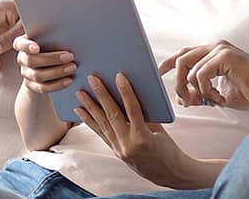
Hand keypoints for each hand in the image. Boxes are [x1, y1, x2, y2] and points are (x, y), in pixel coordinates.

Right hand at [13, 35, 75, 93]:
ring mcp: (26, 73)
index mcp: (24, 44)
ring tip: (73, 68)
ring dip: (57, 72)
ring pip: (38, 75)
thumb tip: (71, 37)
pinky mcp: (32, 86)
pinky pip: (43, 87)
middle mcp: (22, 58)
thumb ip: (56, 37)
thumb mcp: (52, 40)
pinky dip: (57, 84)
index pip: (20, 44)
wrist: (48, 66)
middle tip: (70, 56)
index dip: (26, 46)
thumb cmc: (53, 47)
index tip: (36, 48)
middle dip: (51, 59)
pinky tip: (69, 80)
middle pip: (31, 60)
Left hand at [75, 73, 192, 187]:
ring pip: (102, 124)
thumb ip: (146, 114)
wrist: (167, 173)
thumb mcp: (160, 130)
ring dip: (90, 106)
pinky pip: (100, 133)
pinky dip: (89, 121)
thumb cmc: (168, 149)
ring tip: (80, 93)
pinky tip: (80, 111)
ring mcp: (119, 149)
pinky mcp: (115, 151)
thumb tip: (130, 95)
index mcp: (144, 138)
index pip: (133, 110)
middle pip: (112, 115)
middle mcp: (128, 145)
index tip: (119, 76)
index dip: (126, 92)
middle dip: (101, 95)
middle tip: (92, 79)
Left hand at [158, 40, 248, 109]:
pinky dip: (206, 91)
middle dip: (178, 82)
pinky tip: (218, 97)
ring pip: (189, 70)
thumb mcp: (217, 95)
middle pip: (182, 59)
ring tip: (211, 100)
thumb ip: (199, 94)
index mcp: (213, 52)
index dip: (168, 63)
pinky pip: (201, 75)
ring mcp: (220, 50)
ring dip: (196, 91)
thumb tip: (180, 98)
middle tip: (184, 99)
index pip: (184, 53)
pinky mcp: (225, 57)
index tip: (158, 74)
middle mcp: (215, 47)